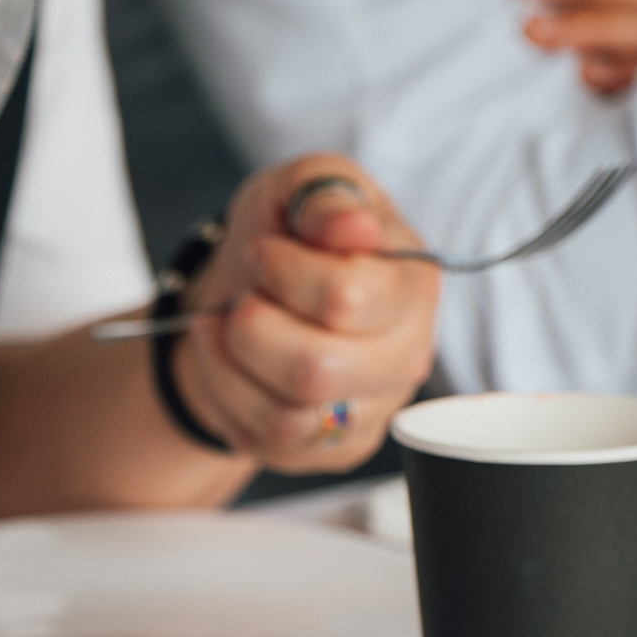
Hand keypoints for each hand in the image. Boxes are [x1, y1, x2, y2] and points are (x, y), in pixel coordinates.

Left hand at [173, 155, 438, 473]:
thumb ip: (325, 194)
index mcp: (412, 284)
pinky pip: (267, 442)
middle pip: (317, 370)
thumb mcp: (299, 187)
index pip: (345, 297)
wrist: (255, 292)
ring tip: (224, 325)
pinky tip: (224, 358)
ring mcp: (374, 409)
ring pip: (288, 417)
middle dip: (254, 327)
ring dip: (232, 365)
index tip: (263, 253)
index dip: (283, 272)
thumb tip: (352, 227)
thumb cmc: (287, 239)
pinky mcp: (336, 449)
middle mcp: (406, 355)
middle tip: (245, 297)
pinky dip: (227, 395)